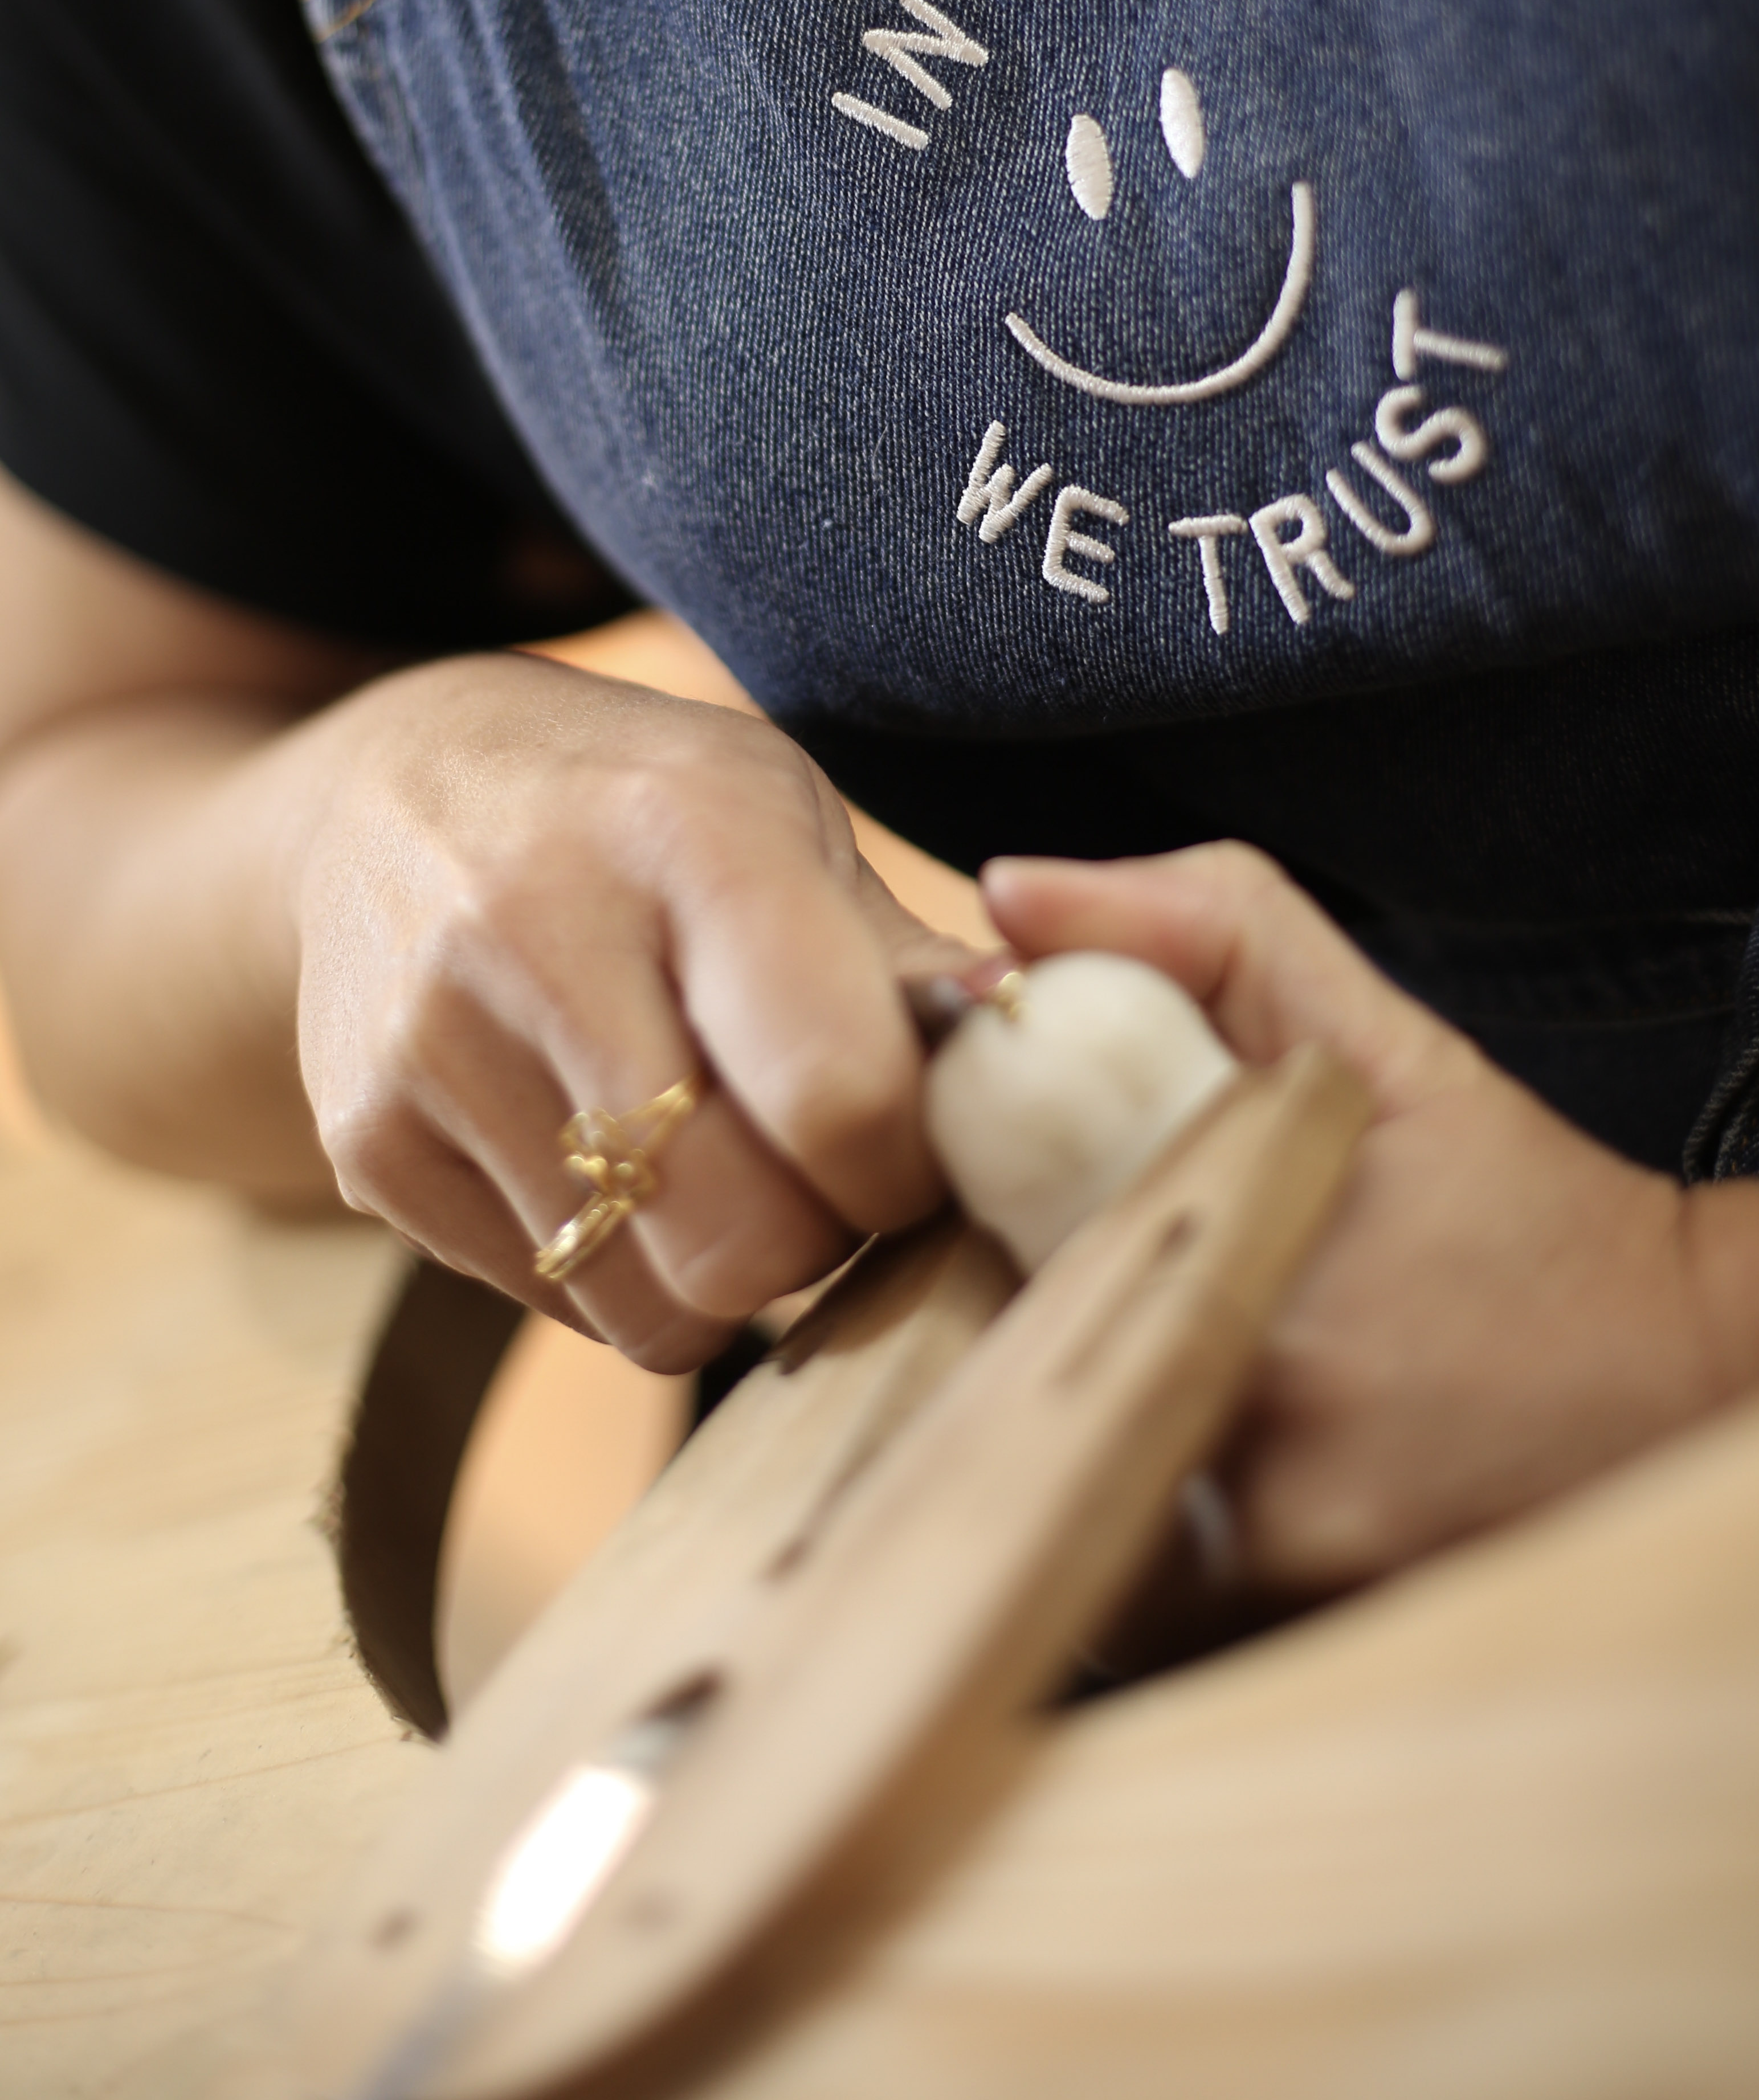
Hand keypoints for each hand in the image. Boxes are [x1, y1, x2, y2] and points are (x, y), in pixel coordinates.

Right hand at [283, 652, 963, 1369]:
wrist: (390, 794)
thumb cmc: (641, 810)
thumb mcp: (782, 820)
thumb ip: (910, 960)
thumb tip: (1050, 1047)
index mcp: (687, 832)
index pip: (836, 1093)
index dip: (912, 1165)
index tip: (919, 1144)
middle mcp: (537, 931)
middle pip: (742, 1238)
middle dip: (818, 1239)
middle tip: (821, 1172)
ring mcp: (430, 1048)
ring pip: (649, 1305)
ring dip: (721, 1270)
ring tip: (713, 1155)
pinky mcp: (366, 1145)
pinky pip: (558, 1303)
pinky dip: (618, 1266)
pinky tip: (604, 1153)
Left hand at [983, 844, 1758, 1602]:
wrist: (1693, 1372)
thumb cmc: (1517, 1196)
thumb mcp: (1371, 1033)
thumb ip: (1201, 930)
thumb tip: (1007, 892)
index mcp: (1253, 1283)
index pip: (1011, 1268)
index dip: (994, 1240)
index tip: (1037, 1221)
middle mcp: (1260, 1451)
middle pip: (1039, 1401)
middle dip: (1046, 1352)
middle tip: (1112, 1306)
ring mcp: (1281, 1576)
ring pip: (1083, 1518)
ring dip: (1093, 1456)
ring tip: (1171, 1392)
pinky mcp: (1303, 1652)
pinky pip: (1145, 1612)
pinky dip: (1151, 1549)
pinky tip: (1218, 1483)